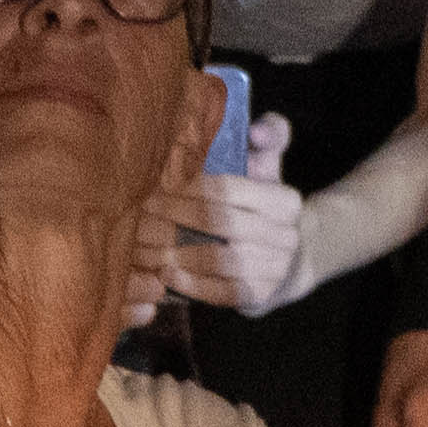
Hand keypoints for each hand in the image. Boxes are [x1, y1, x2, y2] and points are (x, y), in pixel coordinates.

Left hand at [146, 115, 306, 316]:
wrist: (286, 260)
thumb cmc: (261, 206)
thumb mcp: (270, 169)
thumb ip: (269, 138)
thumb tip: (257, 130)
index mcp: (286, 200)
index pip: (229, 189)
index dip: (189, 187)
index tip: (155, 186)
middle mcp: (287, 235)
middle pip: (221, 223)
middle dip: (175, 217)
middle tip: (140, 214)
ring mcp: (276, 268)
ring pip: (220, 260)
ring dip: (178, 252)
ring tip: (145, 245)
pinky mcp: (262, 296)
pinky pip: (223, 292)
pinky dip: (192, 284)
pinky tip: (165, 274)